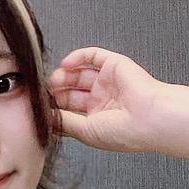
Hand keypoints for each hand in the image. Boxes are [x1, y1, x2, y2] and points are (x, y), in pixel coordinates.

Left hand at [47, 47, 167, 152]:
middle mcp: (102, 100)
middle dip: (56, 91)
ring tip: (51, 79)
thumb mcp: (86, 132)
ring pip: (79, 74)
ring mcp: (108, 82)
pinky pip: (92, 56)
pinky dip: (77, 57)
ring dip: (63, 75)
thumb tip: (45, 117)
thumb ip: (64, 122)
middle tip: (42, 91)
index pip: (69, 110)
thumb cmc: (125, 132)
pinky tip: (66, 64)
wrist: (150, 119)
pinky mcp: (114, 65)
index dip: (54, 107)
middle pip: (71, 91)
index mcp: (97, 119)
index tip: (39, 106)